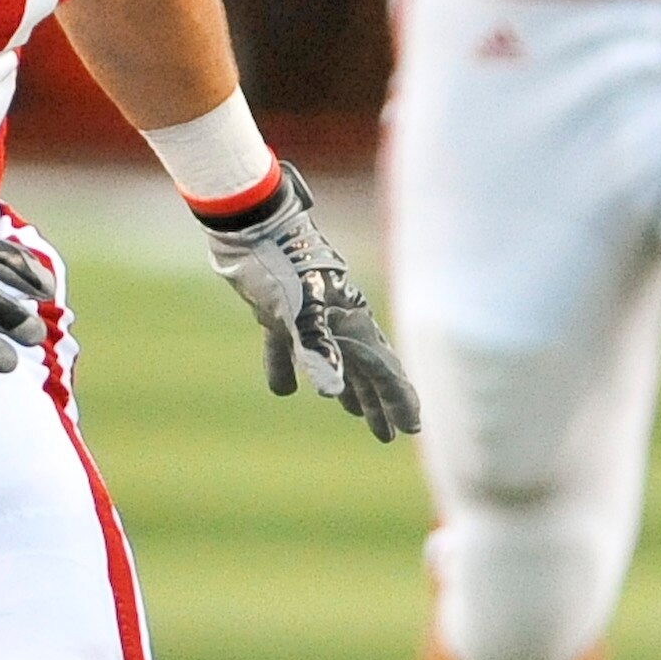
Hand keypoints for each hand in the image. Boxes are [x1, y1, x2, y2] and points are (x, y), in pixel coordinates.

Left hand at [194, 160, 416, 440]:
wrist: (249, 225)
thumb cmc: (280, 263)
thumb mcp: (299, 306)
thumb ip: (317, 348)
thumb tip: (331, 391)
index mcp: (352, 322)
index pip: (384, 369)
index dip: (398, 400)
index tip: (411, 429)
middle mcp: (338, 320)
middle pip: (364, 369)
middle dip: (377, 403)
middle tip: (387, 434)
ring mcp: (310, 315)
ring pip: (334, 359)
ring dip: (345, 386)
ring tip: (351, 411)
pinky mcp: (280, 311)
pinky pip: (290, 347)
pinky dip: (288, 369)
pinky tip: (284, 389)